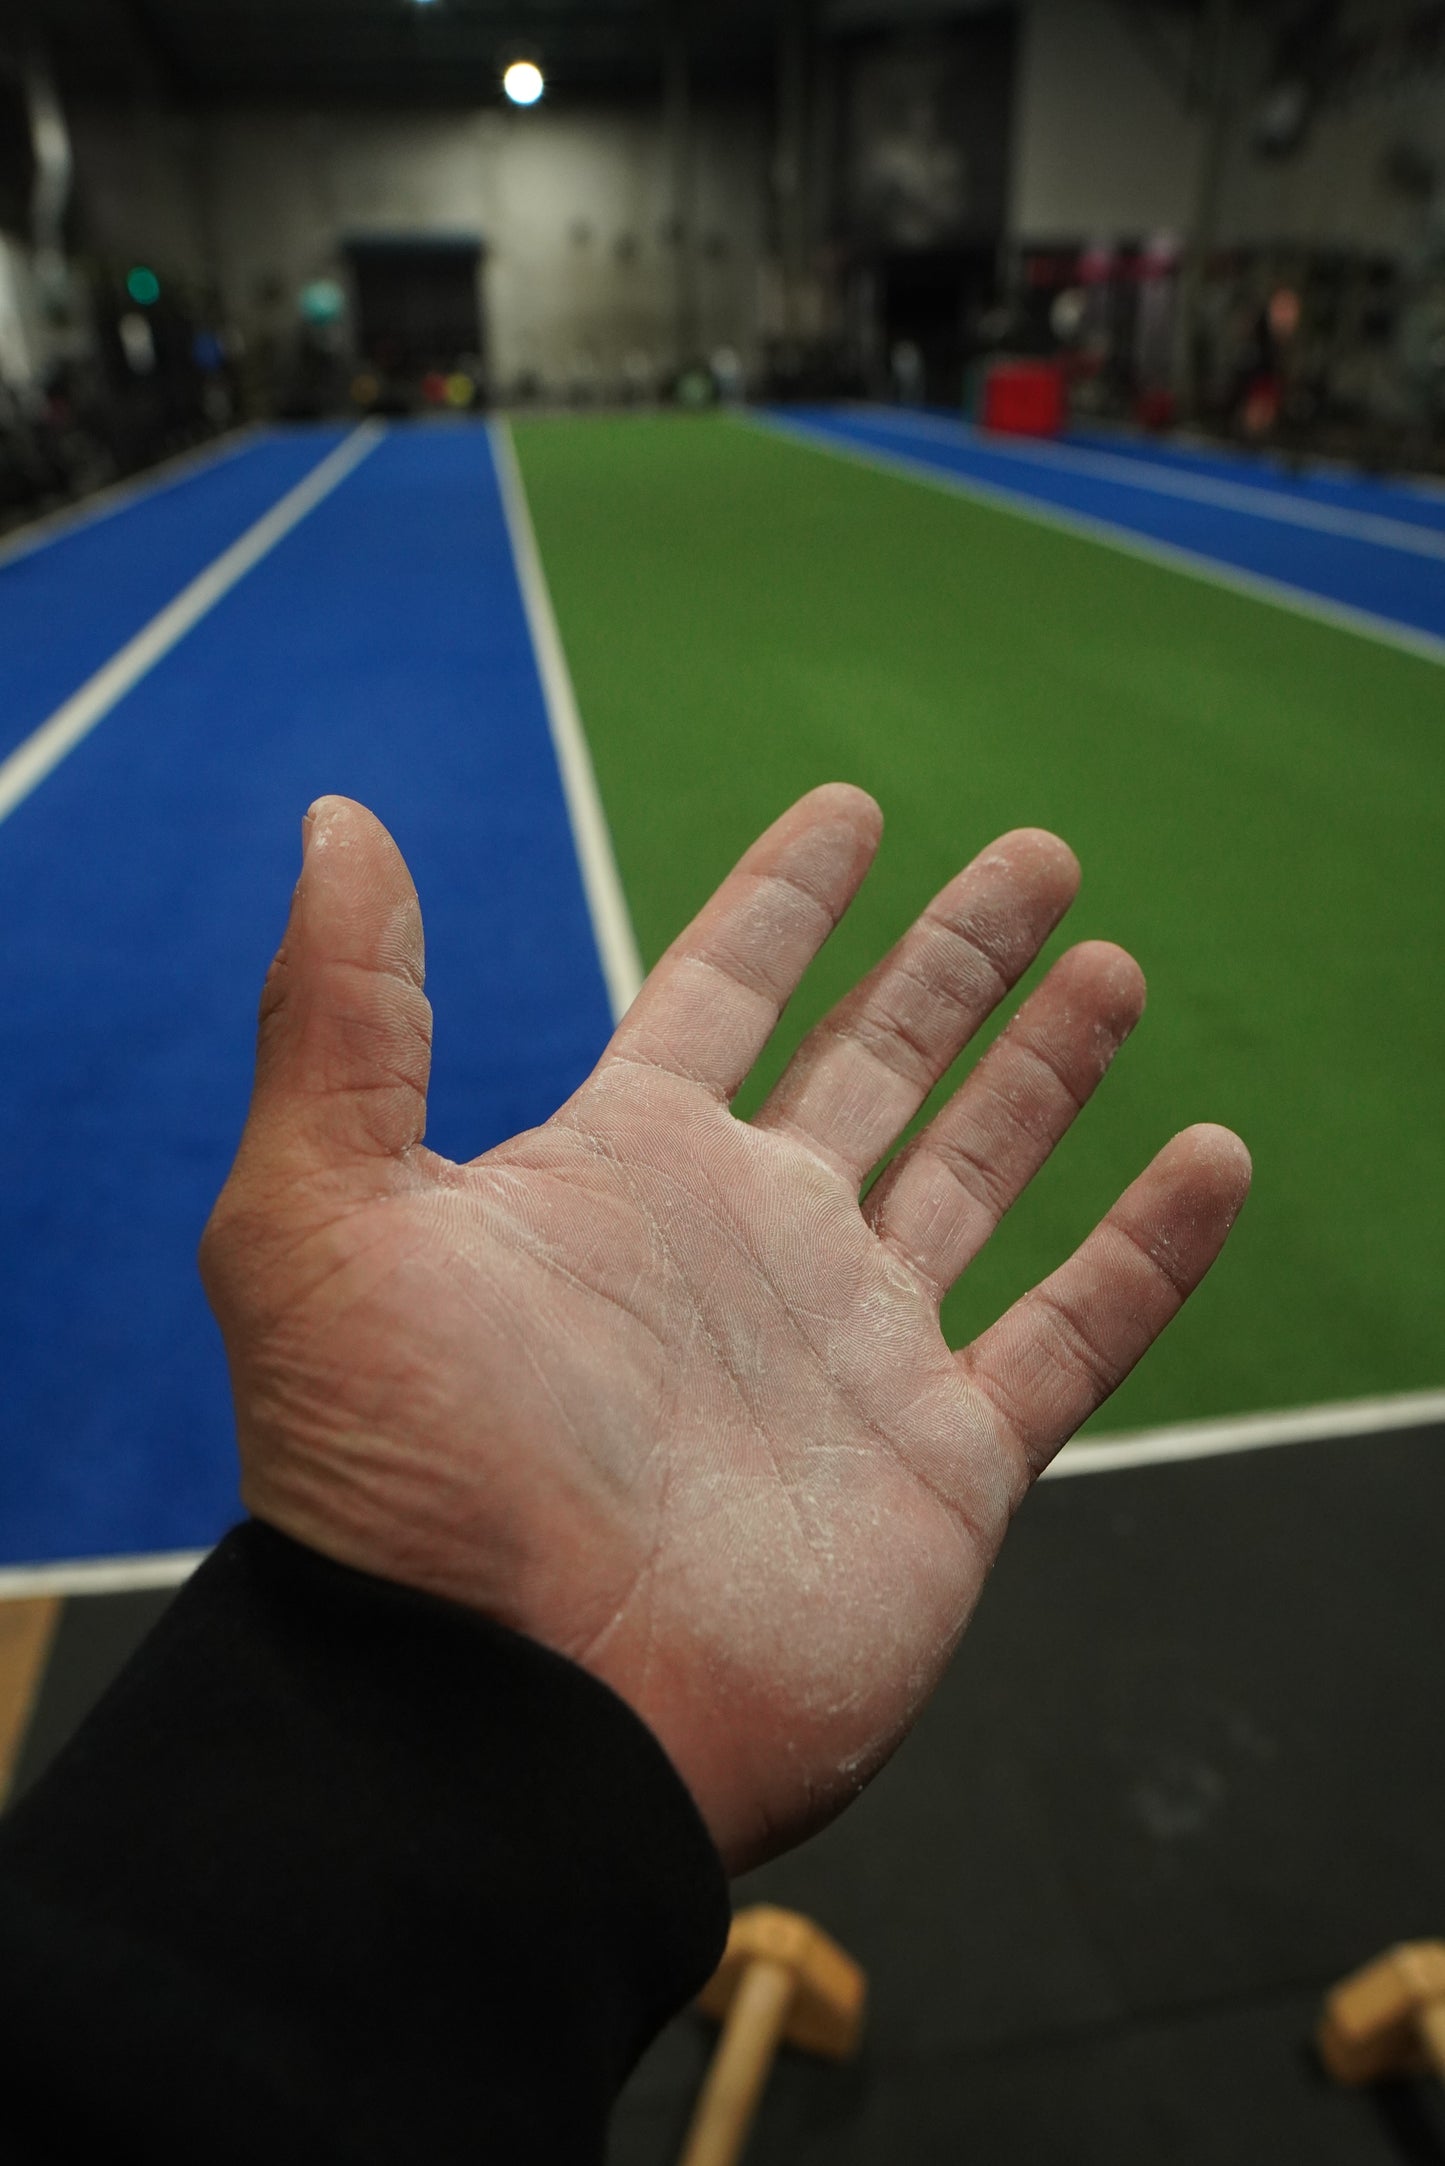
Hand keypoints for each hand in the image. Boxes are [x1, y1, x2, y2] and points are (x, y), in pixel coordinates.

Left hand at [201, 788, 1248, 1871]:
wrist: (496, 1727)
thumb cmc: (400, 1484)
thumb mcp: (320, 1222)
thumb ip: (342, 1015)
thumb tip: (336, 816)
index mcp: (619, 1172)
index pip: (723, 990)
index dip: (786, 897)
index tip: (853, 809)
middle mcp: (748, 1244)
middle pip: (880, 1060)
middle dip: (956, 958)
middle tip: (1042, 854)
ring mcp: (853, 1354)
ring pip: (983, 1176)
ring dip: (1050, 1072)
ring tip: (1115, 968)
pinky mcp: (942, 1469)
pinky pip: (1075, 1338)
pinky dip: (1149, 1254)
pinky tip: (1213, 1158)